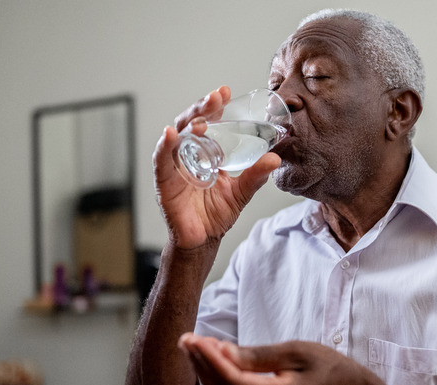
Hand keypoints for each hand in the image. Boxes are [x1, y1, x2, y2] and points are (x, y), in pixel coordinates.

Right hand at [153, 86, 281, 248]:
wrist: (203, 241)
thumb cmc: (216, 214)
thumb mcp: (241, 192)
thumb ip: (255, 175)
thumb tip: (274, 159)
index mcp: (205, 152)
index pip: (207, 123)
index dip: (214, 107)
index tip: (225, 92)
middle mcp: (187, 154)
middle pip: (190, 124)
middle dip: (202, 108)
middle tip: (217, 97)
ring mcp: (174, 167)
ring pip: (176, 138)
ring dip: (187, 124)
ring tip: (202, 117)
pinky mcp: (164, 182)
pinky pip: (161, 162)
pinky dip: (164, 147)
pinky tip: (170, 135)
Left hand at [177, 334, 384, 384]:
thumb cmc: (328, 366)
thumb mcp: (295, 351)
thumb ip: (257, 355)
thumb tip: (223, 352)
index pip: (233, 382)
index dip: (210, 361)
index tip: (195, 339)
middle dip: (201, 366)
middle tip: (186, 339)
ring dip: (206, 373)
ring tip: (193, 347)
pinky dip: (219, 379)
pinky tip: (212, 360)